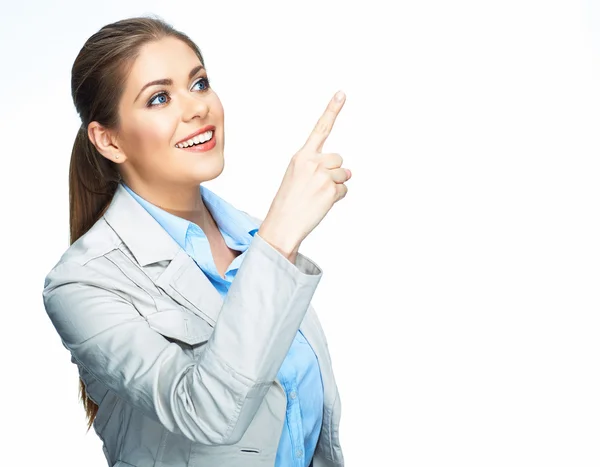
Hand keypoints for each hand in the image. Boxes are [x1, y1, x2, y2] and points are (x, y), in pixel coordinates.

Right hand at [258, 91, 351, 257]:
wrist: (282, 224)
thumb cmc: (288, 202)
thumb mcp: (297, 177)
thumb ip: (319, 167)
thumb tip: (349, 171)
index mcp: (301, 156)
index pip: (320, 129)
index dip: (332, 110)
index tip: (342, 93)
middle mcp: (313, 162)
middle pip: (339, 159)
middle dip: (334, 172)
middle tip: (316, 187)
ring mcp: (323, 176)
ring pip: (344, 175)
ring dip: (335, 186)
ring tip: (316, 196)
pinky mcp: (331, 190)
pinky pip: (344, 191)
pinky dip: (336, 198)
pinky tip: (321, 204)